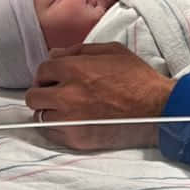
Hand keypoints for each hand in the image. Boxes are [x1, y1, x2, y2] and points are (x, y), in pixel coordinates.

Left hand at [25, 42, 175, 150]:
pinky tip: (71, 121)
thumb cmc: (137, 78)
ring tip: (66, 109)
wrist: (156, 108)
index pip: (42, 70)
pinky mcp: (76, 139)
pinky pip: (51, 134)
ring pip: (40, 116)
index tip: (55, 78)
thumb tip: (55, 54)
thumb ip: (79, 50)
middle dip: (43, 92)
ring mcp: (70, 119)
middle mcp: (67, 94)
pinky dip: (56, 127)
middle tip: (56, 93)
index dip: (48, 73)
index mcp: (74, 69)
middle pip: (34, 96)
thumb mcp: (112, 51)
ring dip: (49, 110)